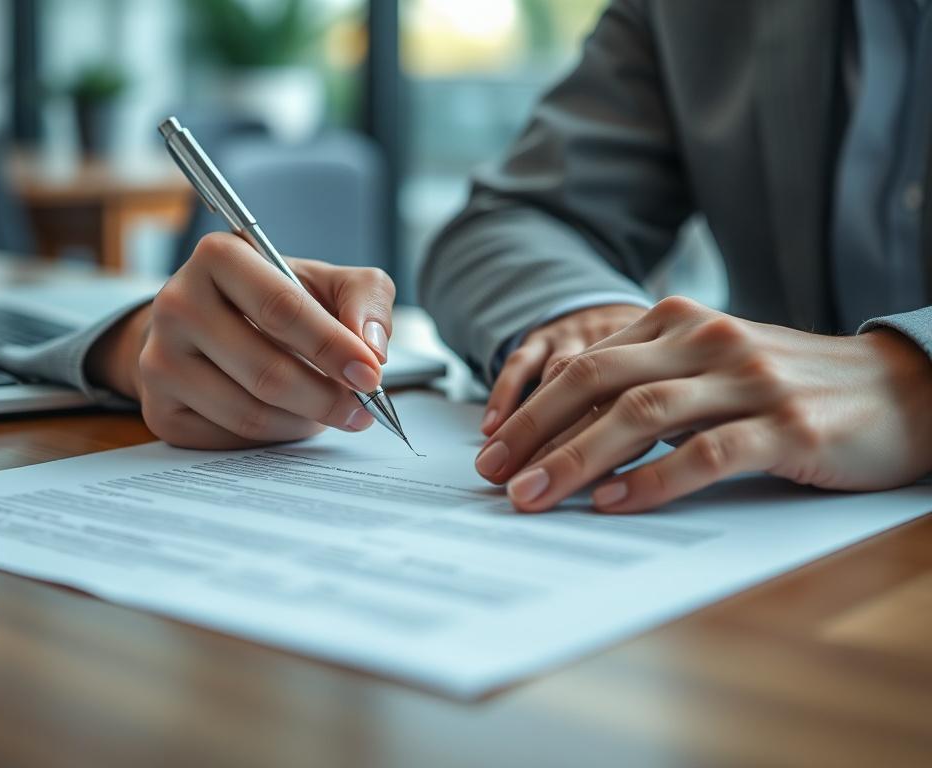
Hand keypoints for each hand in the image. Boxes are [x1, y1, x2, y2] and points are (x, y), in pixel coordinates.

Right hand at [87, 232, 394, 448]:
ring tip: (329, 411)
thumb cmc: (276, 300)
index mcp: (219, 256)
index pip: (281, 308)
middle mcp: (176, 304)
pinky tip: (291, 418)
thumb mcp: (326, 283)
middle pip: (266, 370)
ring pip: (250, 412)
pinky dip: (275, 435)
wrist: (209, 325)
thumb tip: (372, 348)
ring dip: (304, 420)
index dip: (332, 347)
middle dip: (326, 397)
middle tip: (362, 409)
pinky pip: (230, 438)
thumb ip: (364, 299)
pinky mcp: (157, 408)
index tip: (371, 374)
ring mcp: (158, 359)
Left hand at [475, 296, 931, 512]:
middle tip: (494, 474)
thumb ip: (648, 380)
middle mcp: (708, 339)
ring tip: (535, 495)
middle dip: (536, 431)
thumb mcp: (710, 364)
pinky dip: (655, 479)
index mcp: (680, 320)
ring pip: (643, 414)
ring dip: (578, 458)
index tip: (492, 448)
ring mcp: (749, 380)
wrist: (898, 388)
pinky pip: (707, 451)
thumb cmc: (787, 382)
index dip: (531, 407)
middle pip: (598, 381)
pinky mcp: (788, 426)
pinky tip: (616, 503)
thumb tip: (566, 427)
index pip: (587, 363)